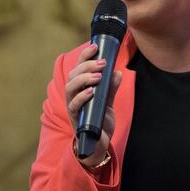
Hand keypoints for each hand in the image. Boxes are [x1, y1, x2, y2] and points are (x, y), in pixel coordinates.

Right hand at [65, 43, 121, 167]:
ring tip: (98, 75)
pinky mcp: (75, 118)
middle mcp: (73, 95)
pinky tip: (92, 91)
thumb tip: (118, 72)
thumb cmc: (100, 121)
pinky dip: (82, 97)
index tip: (95, 46)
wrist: (98, 144)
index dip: (84, 56)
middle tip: (103, 62)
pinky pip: (74, 105)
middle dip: (87, 66)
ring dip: (84, 79)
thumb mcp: (108, 101)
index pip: (79, 68)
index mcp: (80, 88)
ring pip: (71, 88)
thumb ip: (111, 87)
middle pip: (73, 75)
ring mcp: (73, 107)